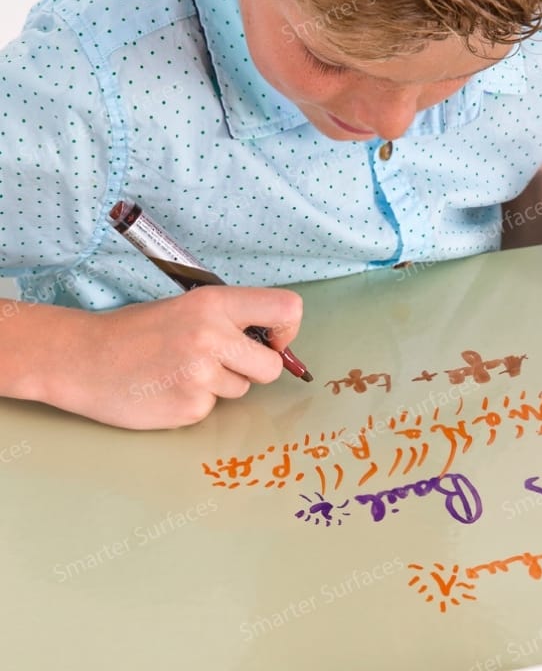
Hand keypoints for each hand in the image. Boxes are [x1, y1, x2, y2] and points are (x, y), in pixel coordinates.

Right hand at [41, 286, 303, 428]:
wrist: (82, 359)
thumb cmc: (137, 332)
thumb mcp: (188, 307)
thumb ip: (231, 320)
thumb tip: (275, 342)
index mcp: (216, 303)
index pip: (287, 309)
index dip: (287, 330)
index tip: (273, 340)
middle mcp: (213, 336)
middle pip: (272, 367)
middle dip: (255, 369)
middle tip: (224, 363)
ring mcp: (201, 375)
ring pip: (242, 389)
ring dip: (220, 385)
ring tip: (181, 371)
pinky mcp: (189, 407)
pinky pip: (213, 409)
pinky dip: (196, 403)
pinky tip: (167, 389)